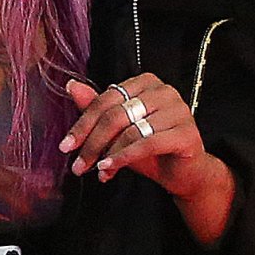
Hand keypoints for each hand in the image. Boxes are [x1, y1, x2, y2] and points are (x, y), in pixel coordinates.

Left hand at [62, 75, 217, 195]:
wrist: (182, 172)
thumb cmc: (151, 149)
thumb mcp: (118, 130)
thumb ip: (97, 109)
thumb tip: (71, 86)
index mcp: (146, 83)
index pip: (107, 99)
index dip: (83, 124)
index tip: (67, 145)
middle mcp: (164, 92)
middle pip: (117, 115)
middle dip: (93, 142)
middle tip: (79, 164)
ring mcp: (179, 111)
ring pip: (131, 131)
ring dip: (109, 154)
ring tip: (99, 169)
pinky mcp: (186, 133)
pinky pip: (148, 143)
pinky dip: (125, 157)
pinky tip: (111, 168)